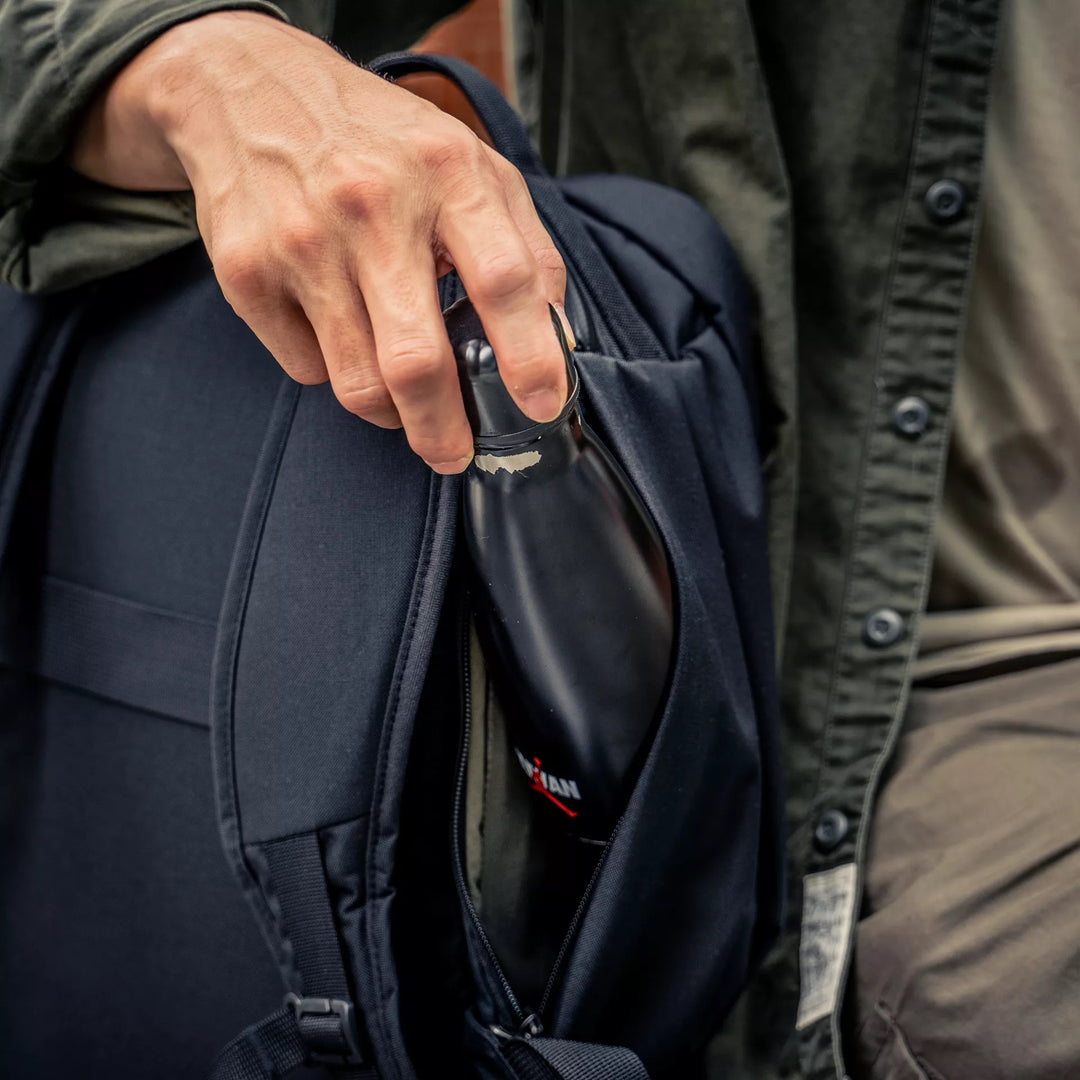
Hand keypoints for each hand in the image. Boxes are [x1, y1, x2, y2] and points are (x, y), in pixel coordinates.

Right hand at [70, 11, 568, 472]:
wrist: (246, 87)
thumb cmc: (378, 137)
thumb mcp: (468, 161)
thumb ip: (522, 243)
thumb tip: (556, 337)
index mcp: (445, 172)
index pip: (504, 280)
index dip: (530, 355)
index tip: (542, 406)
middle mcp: (371, 205)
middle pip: (416, 359)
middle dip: (444, 430)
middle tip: (456, 454)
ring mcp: (302, 241)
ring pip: (358, 383)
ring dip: (392, 413)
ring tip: (405, 402)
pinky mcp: (247, 272)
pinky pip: (306, 368)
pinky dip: (333, 371)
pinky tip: (342, 334)